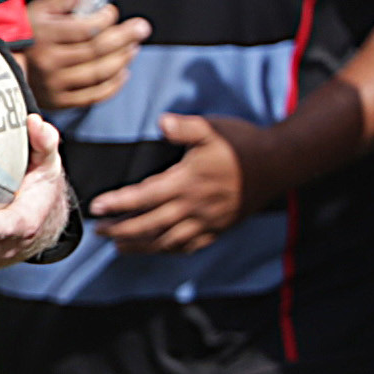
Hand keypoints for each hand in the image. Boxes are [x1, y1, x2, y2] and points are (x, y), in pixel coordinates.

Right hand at [20, 0, 151, 111]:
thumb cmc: (23, 35)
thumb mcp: (39, 11)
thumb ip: (68, 1)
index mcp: (44, 36)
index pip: (84, 28)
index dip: (105, 20)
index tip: (113, 13)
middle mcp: (49, 62)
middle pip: (97, 50)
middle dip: (125, 37)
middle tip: (142, 28)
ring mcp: (55, 84)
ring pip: (99, 73)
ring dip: (122, 59)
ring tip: (134, 47)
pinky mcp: (60, 101)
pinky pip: (94, 95)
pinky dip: (114, 84)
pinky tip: (123, 71)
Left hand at [91, 113, 267, 252]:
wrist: (277, 165)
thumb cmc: (241, 143)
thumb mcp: (212, 128)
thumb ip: (184, 126)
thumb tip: (161, 122)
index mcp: (187, 182)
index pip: (143, 197)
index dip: (117, 203)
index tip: (96, 208)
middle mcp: (193, 207)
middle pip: (148, 225)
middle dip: (120, 230)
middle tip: (98, 231)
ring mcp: (206, 222)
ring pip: (165, 242)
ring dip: (139, 245)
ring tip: (118, 246)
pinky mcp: (217, 229)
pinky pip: (188, 247)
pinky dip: (167, 251)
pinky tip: (154, 249)